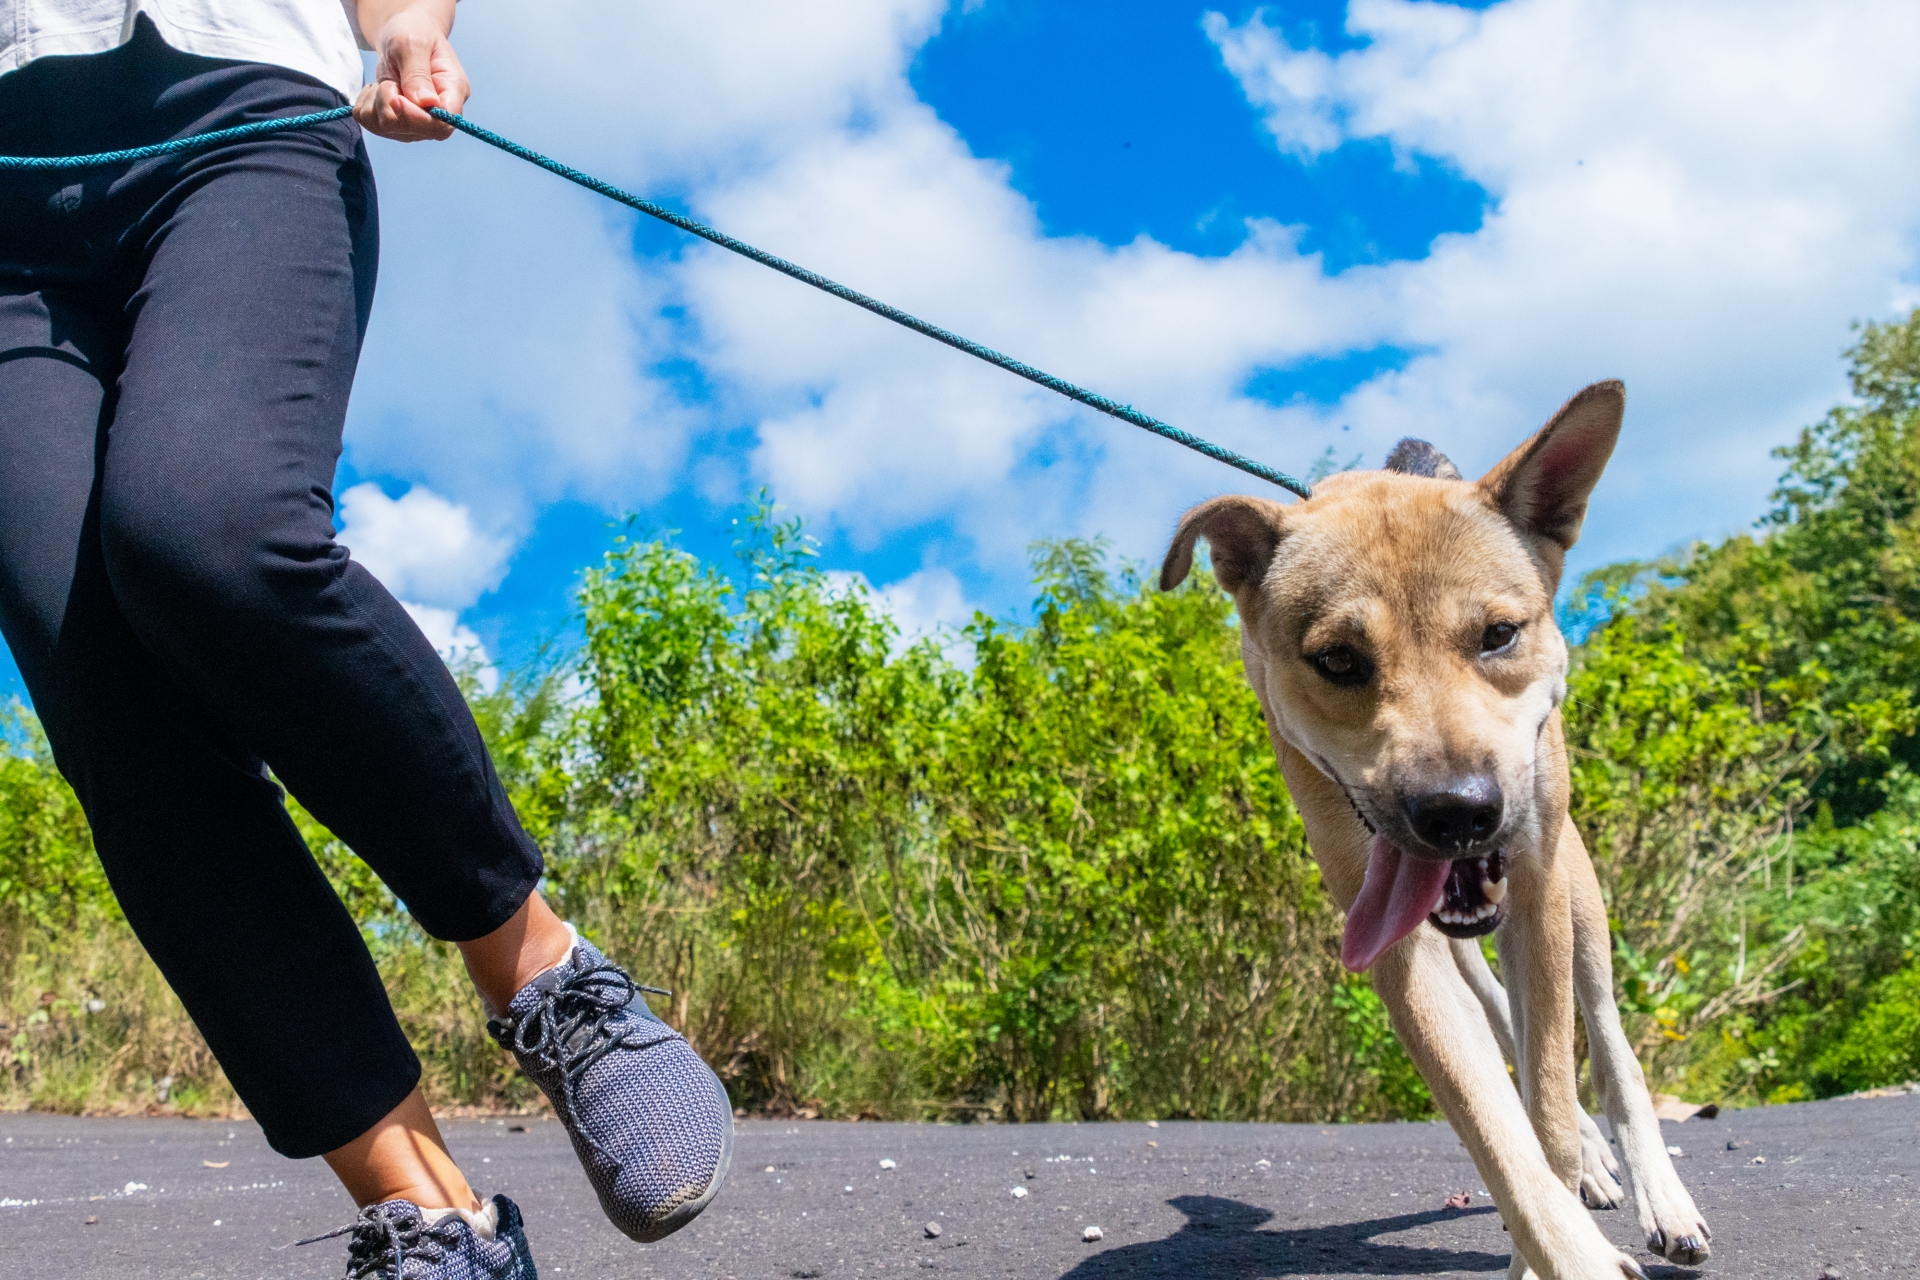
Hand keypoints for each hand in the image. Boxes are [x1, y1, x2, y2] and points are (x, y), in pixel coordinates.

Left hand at [353, 0, 467, 141]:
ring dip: (376, 102)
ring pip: (386, 128)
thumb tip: (425, 103)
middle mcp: (438, 116)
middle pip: (412, 130)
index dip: (416, 118)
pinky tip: (378, 90)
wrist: (403, 36)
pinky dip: (366, 104)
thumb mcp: (413, 43)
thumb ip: (417, 73)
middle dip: (389, 104)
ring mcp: (417, 124)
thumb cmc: (413, 33)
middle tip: (390, 80)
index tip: (395, 97)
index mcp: (453, 93)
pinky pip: (370, 124)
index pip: (442, 124)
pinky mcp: (395, 125)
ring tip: (387, 81)